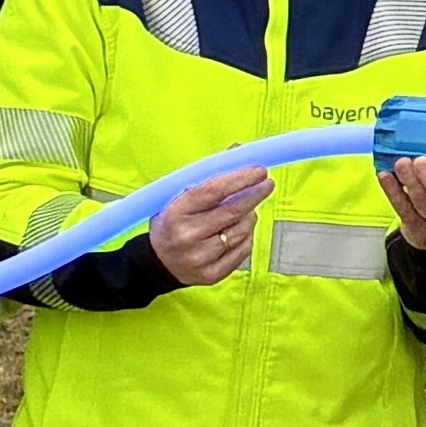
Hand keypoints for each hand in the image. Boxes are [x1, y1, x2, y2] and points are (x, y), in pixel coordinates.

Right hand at [152, 171, 276, 286]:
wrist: (158, 263)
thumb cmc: (172, 222)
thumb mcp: (179, 197)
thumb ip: (208, 176)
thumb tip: (239, 152)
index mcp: (176, 213)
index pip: (213, 191)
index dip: (239, 179)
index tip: (258, 171)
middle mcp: (187, 236)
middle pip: (232, 212)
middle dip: (255, 195)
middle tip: (267, 184)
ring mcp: (200, 258)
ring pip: (241, 231)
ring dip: (249, 216)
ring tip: (245, 211)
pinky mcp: (212, 274)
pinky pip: (242, 251)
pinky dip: (246, 237)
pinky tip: (240, 230)